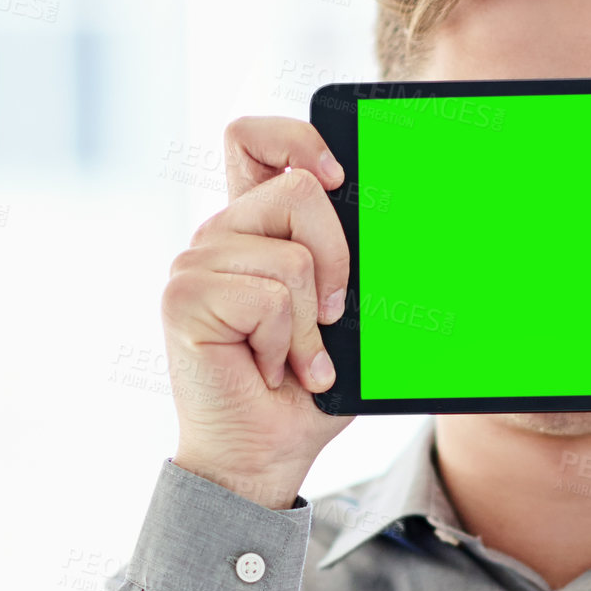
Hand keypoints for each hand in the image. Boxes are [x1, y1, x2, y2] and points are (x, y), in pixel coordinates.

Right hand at [162, 116, 354, 508]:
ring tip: (293, 356)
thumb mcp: (344, 316)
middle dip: (339, 259)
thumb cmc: (307, 389)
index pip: (254, 140)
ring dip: (312, 323)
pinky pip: (270, 297)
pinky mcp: (183, 298)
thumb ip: (348, 265)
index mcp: (253, 229)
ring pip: (293, 256)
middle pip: (297, 190)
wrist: (266, 452)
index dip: (296, 138)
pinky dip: (289, 343)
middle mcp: (218, 237)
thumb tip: (407, 229)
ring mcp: (194, 265)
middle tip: (332, 318)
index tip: (337, 176)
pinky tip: (271, 367)